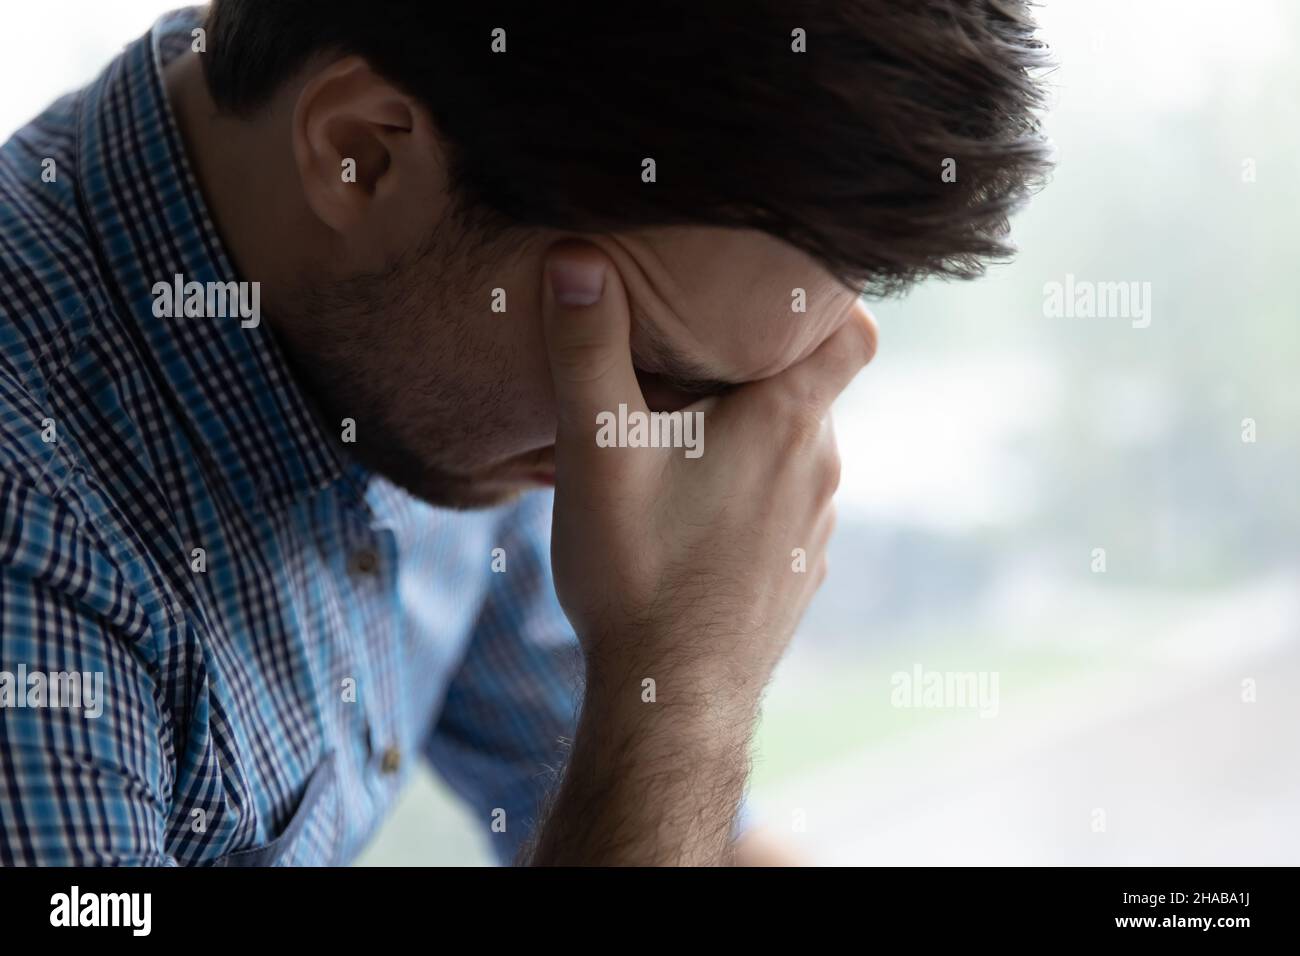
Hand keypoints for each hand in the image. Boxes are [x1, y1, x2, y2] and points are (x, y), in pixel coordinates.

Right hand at [542, 240, 876, 713]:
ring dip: (749, 436)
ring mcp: (819, 525)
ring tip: (678, 449)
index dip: (827, 302)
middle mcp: (820, 468)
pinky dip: (753, 490)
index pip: (853, 331)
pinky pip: (788, 503)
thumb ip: (586, 347)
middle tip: (682, 371)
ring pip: (796, 448)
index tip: (776, 294)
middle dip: (754, 372)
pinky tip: (693, 517)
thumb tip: (576, 256)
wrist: (670, 700)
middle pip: (809, 388)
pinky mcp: (803, 569)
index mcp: (785, 423)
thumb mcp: (597, 449)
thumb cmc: (636, 572)